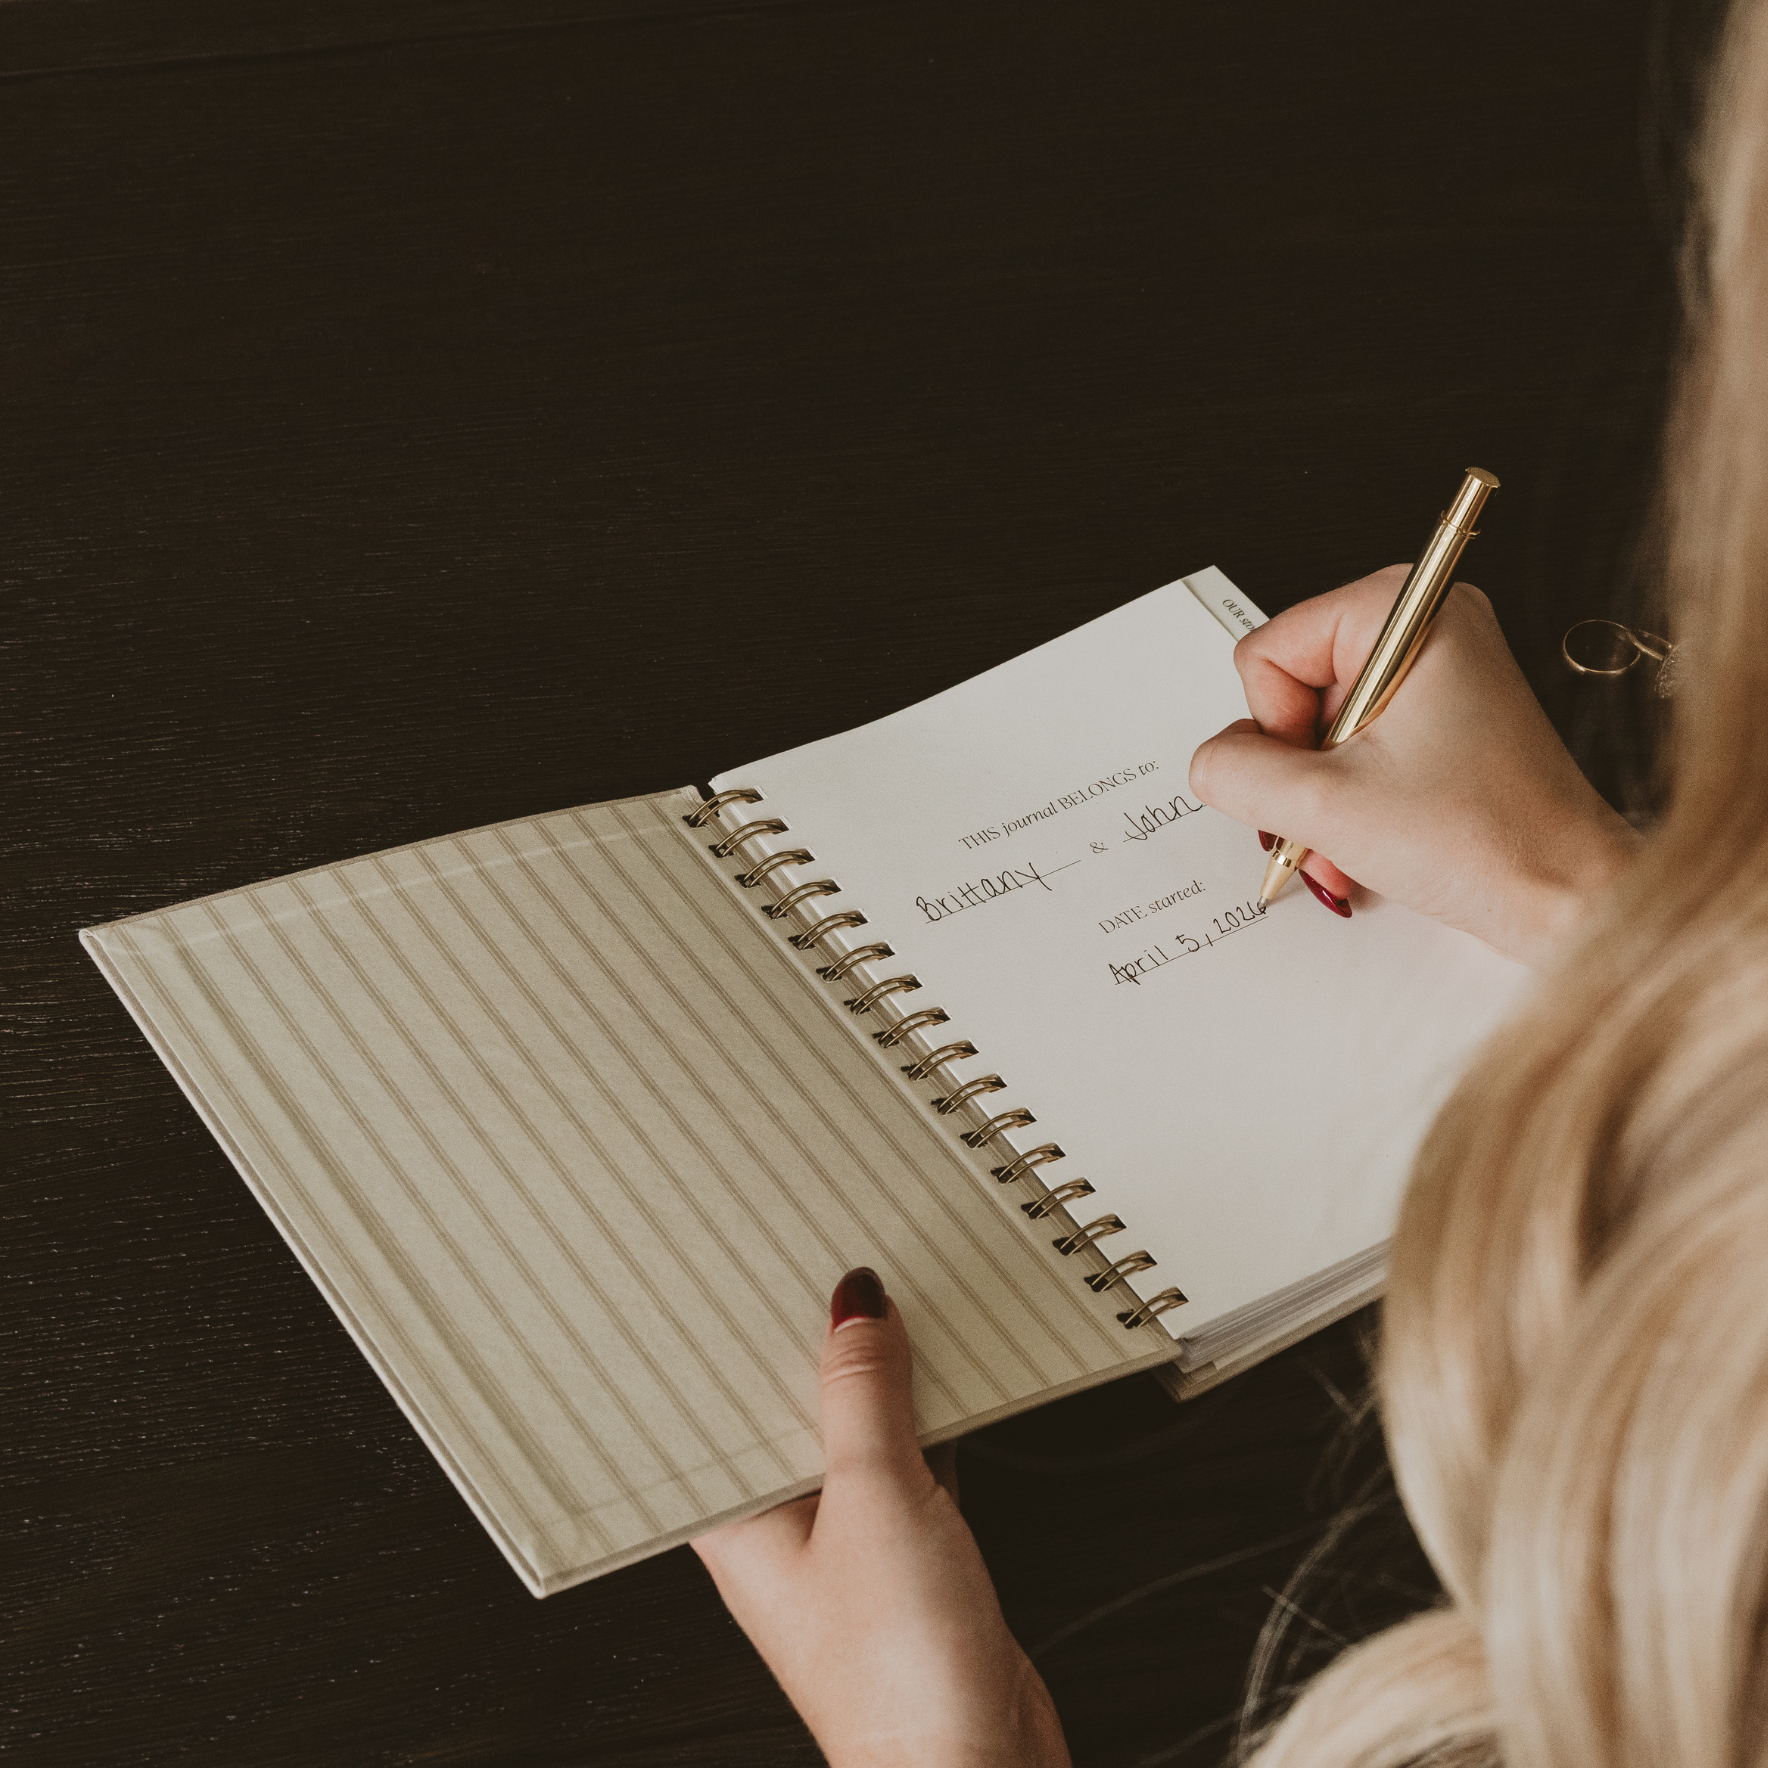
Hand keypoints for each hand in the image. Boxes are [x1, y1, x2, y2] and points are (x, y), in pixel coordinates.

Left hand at [691, 1269, 1070, 1767]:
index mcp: (738, 1523)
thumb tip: (853, 1307)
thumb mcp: (873, 1497)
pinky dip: (931, 1421)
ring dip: (881, 1380)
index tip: (738, 1271)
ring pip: (857, 1435)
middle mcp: (785, 1533)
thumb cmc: (897, 1676)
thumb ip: (862, 1394)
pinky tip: (955, 1377)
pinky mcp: (913, 1558)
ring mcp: (851, 1547)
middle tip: (829, 1263)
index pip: (714, 1410)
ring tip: (899, 1303)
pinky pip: (912, 1465)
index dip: (724, 1341)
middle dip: (813, 1346)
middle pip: (789, 1413)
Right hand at [1188, 566, 1637, 964]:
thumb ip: (1237, 771)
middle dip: (1296, 771)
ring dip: (1318, 800)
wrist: (1568, 899)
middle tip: (1330, 818)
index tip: (1320, 774)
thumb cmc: (1483, 841)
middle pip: (1291, 690)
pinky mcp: (1443, 722)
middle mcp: (1426, 628)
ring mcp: (1437, 675)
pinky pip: (1357, 750)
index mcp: (1408, 612)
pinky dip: (1348, 802)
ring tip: (1349, 846)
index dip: (1273, 727)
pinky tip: (1365, 846)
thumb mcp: (1325, 805)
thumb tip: (1209, 761)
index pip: (1269, 652)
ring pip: (1317, 730)